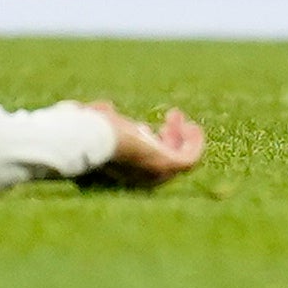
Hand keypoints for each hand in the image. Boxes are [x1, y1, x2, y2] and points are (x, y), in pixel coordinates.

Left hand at [77, 102, 205, 188]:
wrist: (96, 138)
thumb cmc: (93, 130)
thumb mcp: (100, 120)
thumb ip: (104, 116)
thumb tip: (106, 107)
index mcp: (126, 173)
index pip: (148, 164)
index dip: (153, 145)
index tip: (147, 126)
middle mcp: (143, 179)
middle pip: (168, 162)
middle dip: (171, 140)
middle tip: (169, 119)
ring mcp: (157, 174)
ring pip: (182, 158)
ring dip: (183, 137)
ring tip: (175, 116)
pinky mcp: (169, 165)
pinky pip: (191, 158)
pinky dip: (195, 142)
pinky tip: (191, 125)